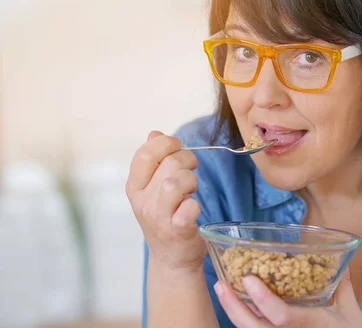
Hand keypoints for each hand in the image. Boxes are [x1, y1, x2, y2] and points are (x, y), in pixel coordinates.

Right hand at [126, 130, 204, 271]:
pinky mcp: (177, 232)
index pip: (145, 154)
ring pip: (177, 182)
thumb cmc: (166, 218)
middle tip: (191, 172)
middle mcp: (143, 202)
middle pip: (169, 164)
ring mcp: (159, 218)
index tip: (178, 147)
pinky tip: (193, 210)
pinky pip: (189, 208)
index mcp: (135, 188)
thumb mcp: (153, 189)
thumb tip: (154, 134)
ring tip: (191, 190)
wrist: (173, 259)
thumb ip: (153, 161)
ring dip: (191, 181)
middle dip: (187, 161)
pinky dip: (194, 205)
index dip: (166, 144)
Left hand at [214, 269, 361, 327]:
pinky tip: (240, 308)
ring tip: (223, 291)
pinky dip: (245, 322)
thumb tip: (341, 258)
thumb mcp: (350, 311)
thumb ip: (342, 284)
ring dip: (234, 312)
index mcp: (311, 324)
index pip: (281, 317)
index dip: (262, 300)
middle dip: (233, 307)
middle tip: (220, 284)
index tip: (248, 279)